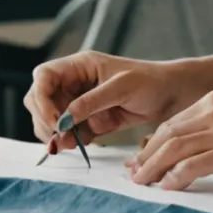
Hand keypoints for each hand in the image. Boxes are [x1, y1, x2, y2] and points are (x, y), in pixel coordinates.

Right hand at [25, 51, 206, 149]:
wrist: (172, 96)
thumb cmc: (150, 82)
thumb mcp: (121, 87)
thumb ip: (91, 102)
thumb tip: (64, 119)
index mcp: (78, 66)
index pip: (44, 76)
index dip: (41, 97)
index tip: (53, 119)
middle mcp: (74, 83)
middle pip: (40, 99)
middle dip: (44, 118)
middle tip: (57, 136)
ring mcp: (79, 103)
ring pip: (50, 119)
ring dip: (53, 133)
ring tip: (67, 145)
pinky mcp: (88, 121)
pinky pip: (68, 133)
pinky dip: (68, 141)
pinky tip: (75, 146)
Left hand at [124, 90, 212, 191]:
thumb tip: (206, 153)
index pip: (174, 122)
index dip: (154, 142)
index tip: (142, 158)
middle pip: (167, 134)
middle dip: (146, 156)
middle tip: (132, 174)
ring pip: (174, 149)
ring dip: (153, 168)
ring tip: (140, 185)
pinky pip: (193, 165)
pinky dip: (175, 177)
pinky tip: (167, 188)